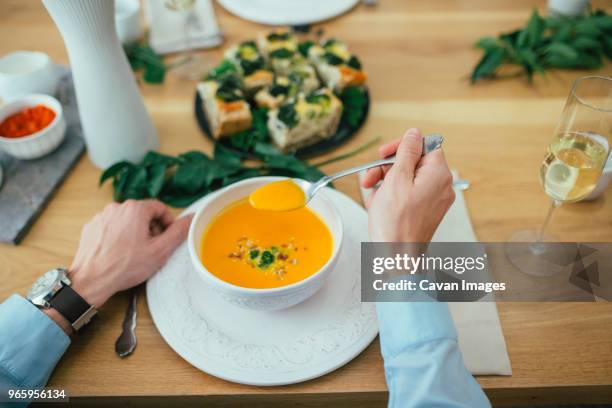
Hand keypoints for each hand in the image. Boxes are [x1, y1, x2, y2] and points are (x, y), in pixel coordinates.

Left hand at [68, 200, 191, 308]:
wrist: (91, 280)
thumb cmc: (124, 267)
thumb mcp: (160, 251)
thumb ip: (178, 232)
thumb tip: (191, 219)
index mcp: (135, 209)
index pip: (160, 208)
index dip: (167, 223)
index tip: (166, 237)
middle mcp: (117, 208)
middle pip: (142, 213)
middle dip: (151, 229)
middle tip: (151, 248)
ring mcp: (102, 217)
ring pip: (127, 220)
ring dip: (134, 233)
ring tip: (134, 253)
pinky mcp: (92, 227)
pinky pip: (112, 227)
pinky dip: (118, 236)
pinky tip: (119, 253)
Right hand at [361, 128, 454, 241]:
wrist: (396, 258)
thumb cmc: (396, 223)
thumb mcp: (396, 179)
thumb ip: (406, 152)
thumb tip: (414, 133)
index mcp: (439, 174)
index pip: (424, 145)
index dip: (401, 147)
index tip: (383, 154)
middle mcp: (441, 186)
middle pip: (413, 162)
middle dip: (388, 168)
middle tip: (370, 178)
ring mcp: (434, 200)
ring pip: (408, 179)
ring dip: (386, 183)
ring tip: (373, 197)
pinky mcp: (425, 212)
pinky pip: (408, 194)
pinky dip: (392, 196)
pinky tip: (378, 205)